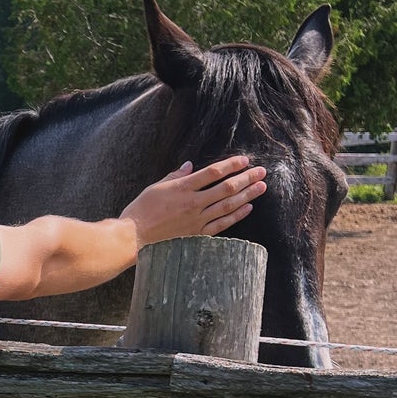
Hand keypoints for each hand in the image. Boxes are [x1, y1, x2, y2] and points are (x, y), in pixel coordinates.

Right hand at [121, 157, 266, 249]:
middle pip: (226, 188)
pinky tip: (247, 207)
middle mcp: (193, 203)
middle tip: (262, 171)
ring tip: (261, 187)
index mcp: (182, 188)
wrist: (134, 237)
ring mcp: (197, 220)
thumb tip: (192, 166)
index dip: (231, 165)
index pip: (213, 173)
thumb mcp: (156, 187)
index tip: (245, 160)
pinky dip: (236, 215)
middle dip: (246, 178)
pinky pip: (222, 224)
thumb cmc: (141, 210)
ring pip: (228, 205)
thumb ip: (176, 176)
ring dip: (247, 195)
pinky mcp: (197, 235)